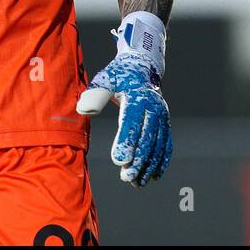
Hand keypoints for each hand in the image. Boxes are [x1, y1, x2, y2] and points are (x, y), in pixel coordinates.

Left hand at [77, 49, 172, 186]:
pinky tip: (154, 177)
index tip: (118, 161)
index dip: (126, 142)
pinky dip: (162, 161)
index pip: (131, 123)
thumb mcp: (106, 78)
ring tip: (136, 183)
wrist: (142, 67)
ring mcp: (162, 117)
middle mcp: (154, 108)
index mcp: (138, 97)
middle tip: (126, 177)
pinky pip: (166, 145)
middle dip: (138, 160)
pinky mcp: (165, 124)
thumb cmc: (119, 75)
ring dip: (149, 166)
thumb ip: (96, 93)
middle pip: (147, 138)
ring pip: (158, 146)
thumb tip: (83, 108)